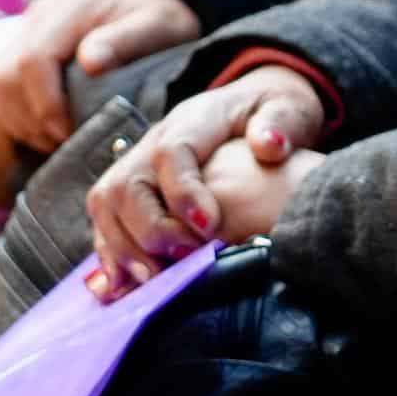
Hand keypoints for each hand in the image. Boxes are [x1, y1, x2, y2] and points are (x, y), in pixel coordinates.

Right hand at [0, 0, 200, 204]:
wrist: (153, 11)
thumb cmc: (162, 22)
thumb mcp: (160, 26)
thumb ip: (127, 40)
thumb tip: (90, 60)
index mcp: (71, 8)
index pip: (33, 59)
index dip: (45, 105)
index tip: (69, 133)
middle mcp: (40, 15)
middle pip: (0, 75)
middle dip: (27, 117)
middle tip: (62, 141)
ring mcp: (26, 30)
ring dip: (18, 119)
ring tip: (55, 137)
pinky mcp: (21, 48)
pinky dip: (16, 115)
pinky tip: (46, 128)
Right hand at [86, 63, 327, 289]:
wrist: (256, 112)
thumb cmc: (275, 115)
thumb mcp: (289, 108)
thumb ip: (281, 122)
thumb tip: (268, 145)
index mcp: (195, 118)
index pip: (171, 152)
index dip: (182, 193)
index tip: (210, 229)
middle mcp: (155, 139)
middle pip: (127, 184)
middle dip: (150, 231)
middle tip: (183, 263)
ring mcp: (139, 164)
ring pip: (107, 204)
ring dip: (124, 248)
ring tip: (153, 282)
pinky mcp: (134, 190)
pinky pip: (106, 220)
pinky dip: (113, 255)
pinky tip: (125, 287)